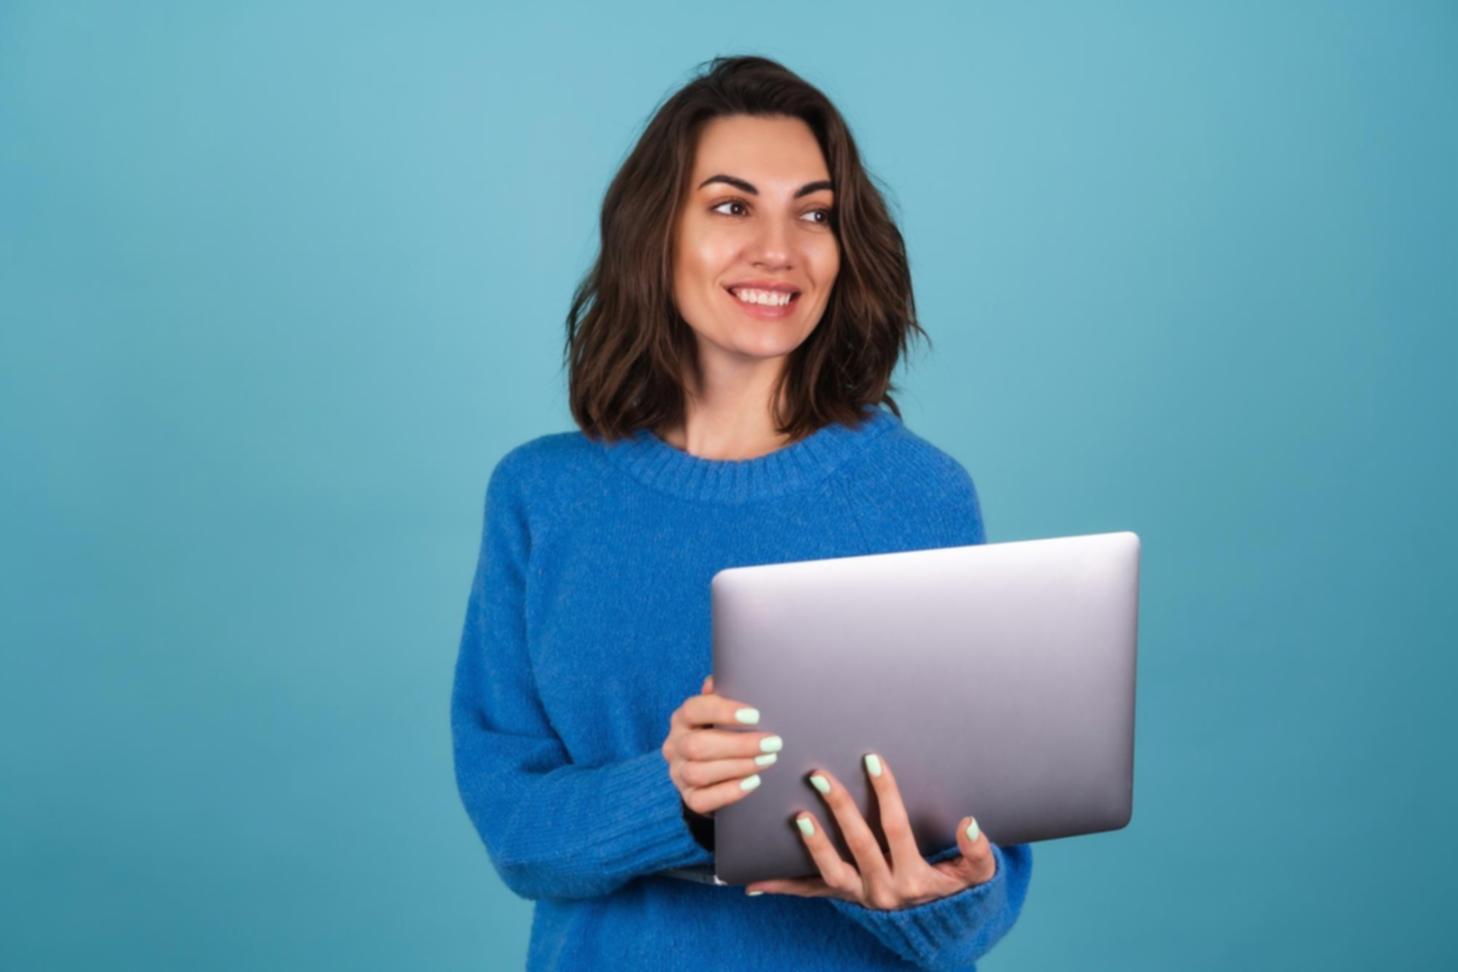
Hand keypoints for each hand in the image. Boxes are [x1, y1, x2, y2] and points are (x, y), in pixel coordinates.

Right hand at [662, 675, 782, 816]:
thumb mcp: (722, 715)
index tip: (755, 715)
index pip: (694, 709)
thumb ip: (724, 697)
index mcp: (682, 719)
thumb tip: (723, 678)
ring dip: (738, 766)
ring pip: (699, 772)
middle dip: (739, 745)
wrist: (713, 774)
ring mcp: (678, 773)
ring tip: (767, 760)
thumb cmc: (721, 734)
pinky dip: (729, 791)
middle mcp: (675, 745)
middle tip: (773, 743)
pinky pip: (702, 800)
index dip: (722, 711)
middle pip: (697, 745)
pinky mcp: (687, 798)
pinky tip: (753, 782)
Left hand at [745, 752, 996, 909]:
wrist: (939, 925)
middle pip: (858, 844)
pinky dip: (782, 887)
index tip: (872, 760)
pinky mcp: (843, 899)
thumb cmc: (956, 887)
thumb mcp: (977, 875)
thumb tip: (970, 824)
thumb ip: (978, 851)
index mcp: (913, 878)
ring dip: (812, 845)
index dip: (885, 793)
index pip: (895, 828)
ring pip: (831, 872)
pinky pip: (810, 893)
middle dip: (839, 807)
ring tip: (796, 816)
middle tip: (818, 774)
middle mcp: (884, 890)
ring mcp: (860, 897)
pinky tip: (752, 881)